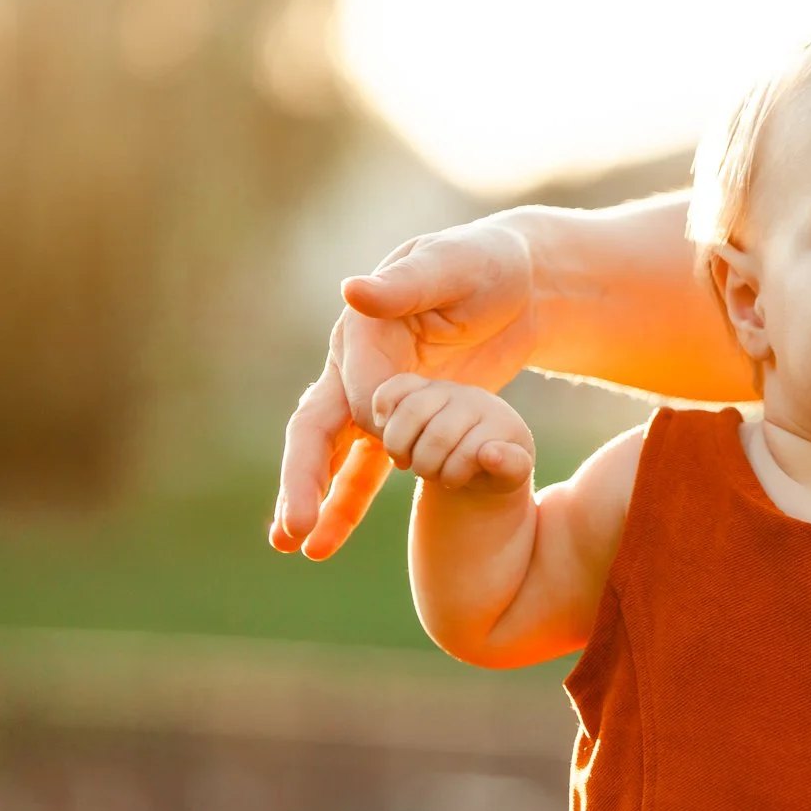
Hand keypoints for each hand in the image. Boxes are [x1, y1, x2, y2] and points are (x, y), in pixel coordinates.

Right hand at [269, 218, 536, 557]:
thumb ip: (407, 285)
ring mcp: (374, 398)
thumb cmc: (486, 264)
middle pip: (316, 428)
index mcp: (362, 330)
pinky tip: (327, 542)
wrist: (519, 285)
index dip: (374, 421)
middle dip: (303, 478)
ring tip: (291, 546)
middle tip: (292, 528)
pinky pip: (365, 467)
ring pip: (332, 457)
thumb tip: (351, 292)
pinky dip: (346, 503)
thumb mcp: (453, 265)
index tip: (395, 445)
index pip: (358, 388)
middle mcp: (355, 366)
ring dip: (312, 500)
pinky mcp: (401, 422)